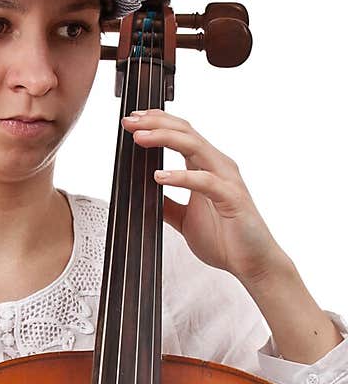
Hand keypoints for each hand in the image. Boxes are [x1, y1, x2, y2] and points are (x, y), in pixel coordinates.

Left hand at [122, 109, 287, 284]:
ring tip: (140, 139)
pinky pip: (205, 181)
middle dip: (156, 123)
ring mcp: (226, 180)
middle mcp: (218, 167)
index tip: (132, 120)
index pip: (182, 133)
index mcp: (206, 168)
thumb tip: (142, 196)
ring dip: (165, 139)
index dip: (157, 122)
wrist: (252, 263)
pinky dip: (181, 176)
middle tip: (130, 122)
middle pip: (186, 132)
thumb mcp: (184, 219)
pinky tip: (160, 176)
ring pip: (195, 147)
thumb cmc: (226, 239)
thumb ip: (166, 205)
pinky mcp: (232, 198)